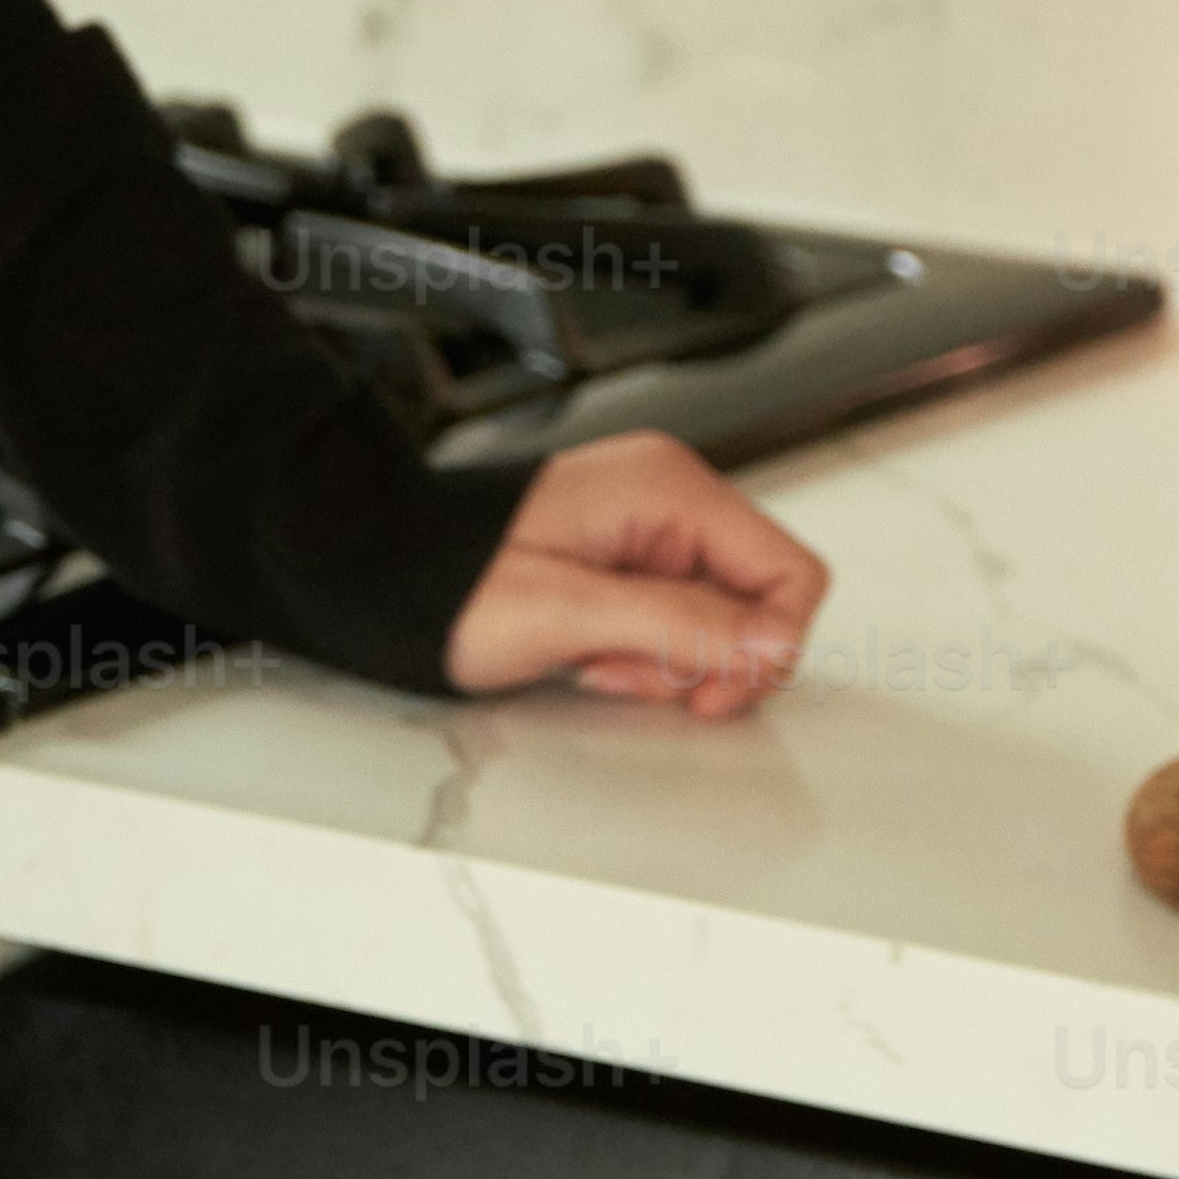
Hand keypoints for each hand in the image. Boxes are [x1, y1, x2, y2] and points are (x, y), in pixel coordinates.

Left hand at [443, 428, 826, 711]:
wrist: (388, 574)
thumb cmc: (454, 581)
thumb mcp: (569, 612)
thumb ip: (680, 624)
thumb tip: (774, 643)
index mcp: (671, 489)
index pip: (790, 572)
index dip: (767, 646)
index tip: (709, 689)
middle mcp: (673, 499)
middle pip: (759, 602)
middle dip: (707, 659)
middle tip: (632, 675)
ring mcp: (655, 530)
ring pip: (721, 620)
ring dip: (671, 661)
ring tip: (599, 662)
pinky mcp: (634, 561)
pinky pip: (679, 620)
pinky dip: (648, 653)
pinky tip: (596, 655)